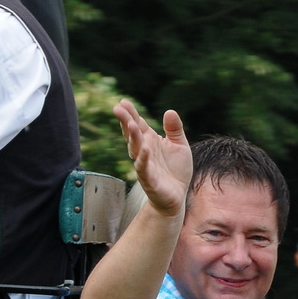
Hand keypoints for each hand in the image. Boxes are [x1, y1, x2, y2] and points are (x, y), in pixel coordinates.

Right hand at [116, 100, 189, 216]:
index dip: (131, 114)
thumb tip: (169, 111)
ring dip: (133, 137)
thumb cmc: (176, 171)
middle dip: (126, 122)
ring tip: (132, 125)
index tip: (123, 102)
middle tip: (118, 109)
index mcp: (151, 141)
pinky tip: (145, 149)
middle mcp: (145, 151)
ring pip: (136, 149)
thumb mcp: (180, 145)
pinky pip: (144, 168)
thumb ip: (174, 129)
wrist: (176, 196)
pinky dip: (143, 159)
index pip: (139, 124)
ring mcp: (145, 165)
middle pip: (133, 134)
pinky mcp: (149, 179)